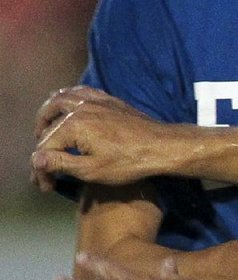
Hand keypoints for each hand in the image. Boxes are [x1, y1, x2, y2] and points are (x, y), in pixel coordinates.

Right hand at [31, 86, 173, 190]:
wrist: (160, 146)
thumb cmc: (127, 162)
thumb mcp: (91, 170)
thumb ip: (60, 163)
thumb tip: (35, 159)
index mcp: (74, 125)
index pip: (45, 147)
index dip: (41, 170)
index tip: (47, 187)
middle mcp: (81, 108)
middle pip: (49, 121)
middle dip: (41, 142)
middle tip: (41, 160)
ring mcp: (96, 101)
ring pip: (61, 98)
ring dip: (48, 113)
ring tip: (45, 129)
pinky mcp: (109, 100)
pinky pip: (82, 91)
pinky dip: (69, 98)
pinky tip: (70, 109)